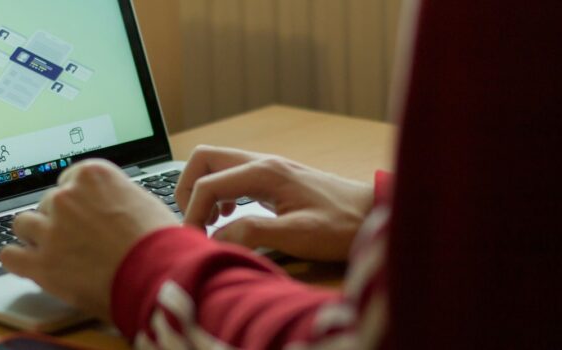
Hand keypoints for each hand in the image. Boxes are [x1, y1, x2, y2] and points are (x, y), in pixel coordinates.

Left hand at [0, 160, 179, 318]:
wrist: (158, 276)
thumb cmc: (161, 243)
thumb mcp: (144, 202)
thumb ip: (116, 197)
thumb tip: (111, 206)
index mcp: (91, 175)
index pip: (67, 181)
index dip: (76, 202)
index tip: (81, 215)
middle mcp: (66, 197)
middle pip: (47, 203)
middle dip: (58, 221)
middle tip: (76, 241)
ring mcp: (51, 230)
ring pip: (23, 225)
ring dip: (36, 237)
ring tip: (52, 253)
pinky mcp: (41, 264)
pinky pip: (10, 256)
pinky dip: (18, 261)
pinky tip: (27, 265)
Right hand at [177, 146, 373, 260]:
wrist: (373, 214)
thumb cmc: (341, 225)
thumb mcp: (298, 234)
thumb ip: (253, 232)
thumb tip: (215, 236)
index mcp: (264, 172)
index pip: (207, 183)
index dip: (192, 213)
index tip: (195, 241)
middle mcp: (262, 163)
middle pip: (204, 160)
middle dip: (188, 190)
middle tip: (196, 223)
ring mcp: (267, 168)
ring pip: (217, 166)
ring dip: (204, 191)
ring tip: (211, 222)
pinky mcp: (272, 179)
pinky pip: (232, 176)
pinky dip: (220, 194)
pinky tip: (231, 216)